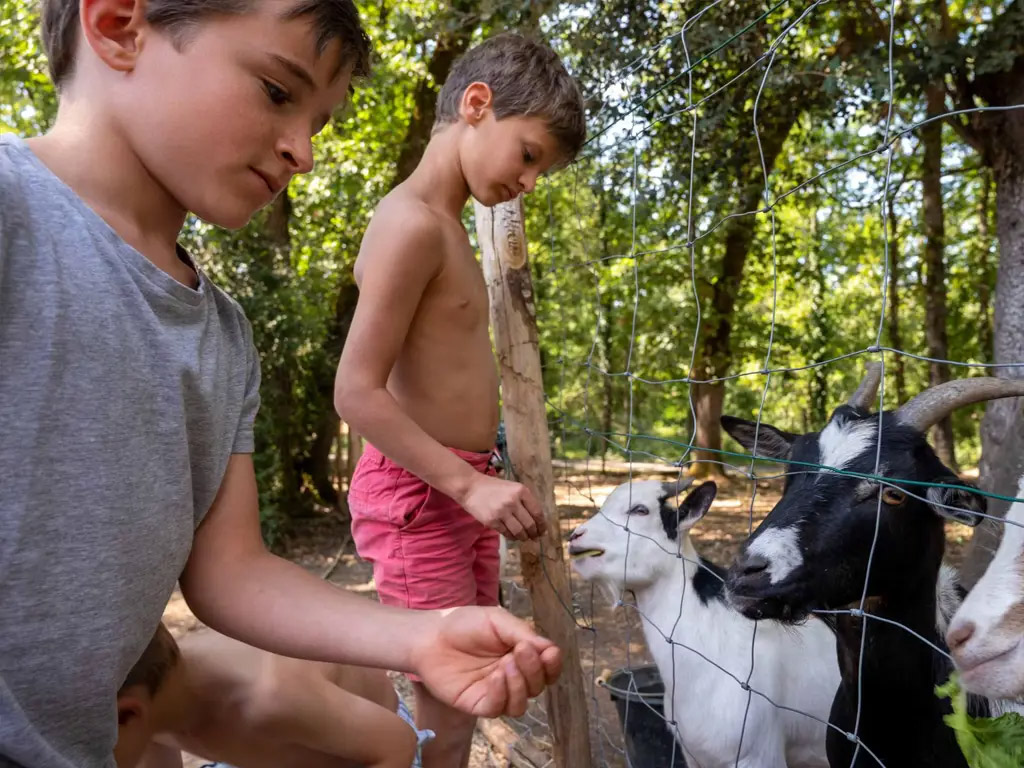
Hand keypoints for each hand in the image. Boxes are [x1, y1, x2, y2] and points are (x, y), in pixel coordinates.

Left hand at [410, 606, 561, 716]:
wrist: (431, 636)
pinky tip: (495, 676)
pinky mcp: (477, 704)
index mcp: (520, 656)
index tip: (549, 653)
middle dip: (534, 670)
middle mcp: (512, 677)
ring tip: (506, 664)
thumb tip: (551, 649)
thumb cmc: (464, 624)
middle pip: (538, 687)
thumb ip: (524, 633)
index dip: (552, 664)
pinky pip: (498, 709)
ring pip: (521, 704)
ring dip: (520, 685)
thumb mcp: (498, 620)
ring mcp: (495, 693)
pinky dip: (501, 694)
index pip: (547, 668)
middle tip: (520, 651)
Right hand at [461, 474, 545, 539]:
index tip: (543, 531)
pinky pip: (506, 533)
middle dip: (534, 534)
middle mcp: (513, 501)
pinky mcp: (492, 521)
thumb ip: (524, 501)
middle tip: (534, 537)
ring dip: (523, 537)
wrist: (470, 487)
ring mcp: (502, 512)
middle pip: (530, 524)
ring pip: (519, 531)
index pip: (537, 512)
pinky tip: (512, 536)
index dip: (542, 524)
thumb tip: (537, 520)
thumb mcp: (512, 488)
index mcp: (521, 491)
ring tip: (523, 538)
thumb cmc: (493, 487)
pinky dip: (511, 537)